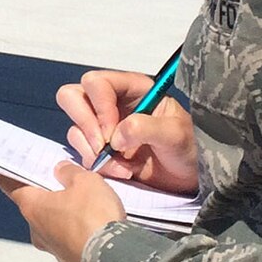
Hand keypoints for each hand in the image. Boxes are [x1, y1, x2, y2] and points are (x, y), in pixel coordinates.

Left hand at [0, 162, 127, 261]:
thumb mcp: (85, 181)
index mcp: (32, 207)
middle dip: (45, 194)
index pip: (11, 186)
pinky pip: (70, 238)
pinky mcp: (71, 260)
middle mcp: (37, 230)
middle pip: (36, 206)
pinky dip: (77, 228)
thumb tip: (60, 171)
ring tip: (85, 201)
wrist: (113, 259)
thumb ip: (70, 172)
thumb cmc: (93, 216)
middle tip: (58, 180)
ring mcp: (53, 248)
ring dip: (64, 213)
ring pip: (54, 224)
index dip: (4, 175)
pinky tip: (94, 221)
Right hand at [57, 69, 197, 193]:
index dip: (99, 106)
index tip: (111, 133)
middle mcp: (112, 103)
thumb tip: (115, 136)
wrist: (189, 179)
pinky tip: (122, 173)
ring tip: (121, 168)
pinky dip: (97, 165)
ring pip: (75, 128)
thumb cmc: (189, 149)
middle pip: (72, 96)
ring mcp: (102, 127)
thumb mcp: (175, 134)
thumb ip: (146, 127)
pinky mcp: (99, 150)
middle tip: (102, 147)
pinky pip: (81, 152)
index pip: (97, 83)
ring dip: (92, 151)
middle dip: (84, 124)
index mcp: (132, 89)